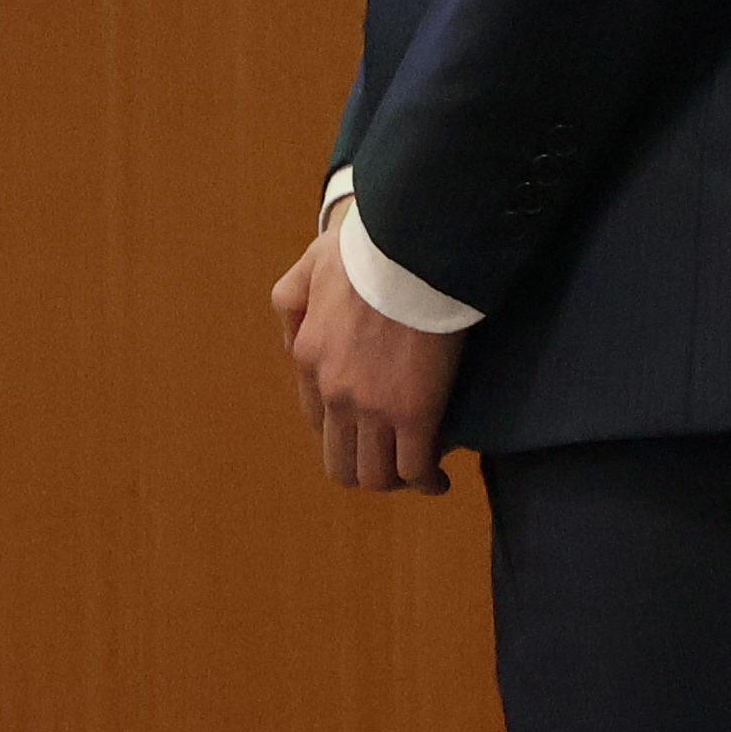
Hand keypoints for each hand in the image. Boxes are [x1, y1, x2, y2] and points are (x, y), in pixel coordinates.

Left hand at [274, 218, 464, 494]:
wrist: (410, 250)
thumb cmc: (366, 251)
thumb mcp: (308, 266)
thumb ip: (291, 302)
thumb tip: (294, 341)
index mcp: (308, 358)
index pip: (316, 418)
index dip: (343, 427)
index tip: (368, 425)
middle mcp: (334, 393)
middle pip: (339, 460)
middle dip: (363, 468)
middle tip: (390, 462)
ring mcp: (373, 408)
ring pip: (375, 475)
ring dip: (393, 480)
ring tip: (416, 473)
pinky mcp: (415, 413)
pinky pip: (415, 468)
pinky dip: (426, 481)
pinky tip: (438, 479)